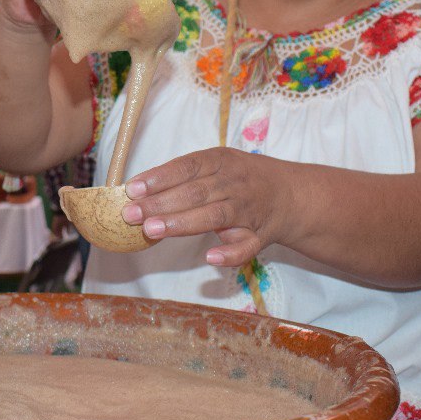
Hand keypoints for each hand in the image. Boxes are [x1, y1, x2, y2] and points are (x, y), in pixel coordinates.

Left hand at [121, 147, 279, 267]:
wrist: (290, 194)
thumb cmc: (240, 178)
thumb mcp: (216, 164)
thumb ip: (183, 176)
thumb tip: (138, 191)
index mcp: (221, 161)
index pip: (187, 167)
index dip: (159, 178)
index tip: (132, 189)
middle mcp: (234, 183)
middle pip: (194, 193)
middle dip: (160, 203)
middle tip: (130, 215)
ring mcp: (247, 210)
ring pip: (214, 216)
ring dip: (182, 223)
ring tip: (151, 230)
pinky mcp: (258, 236)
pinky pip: (246, 247)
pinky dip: (230, 254)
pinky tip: (210, 258)